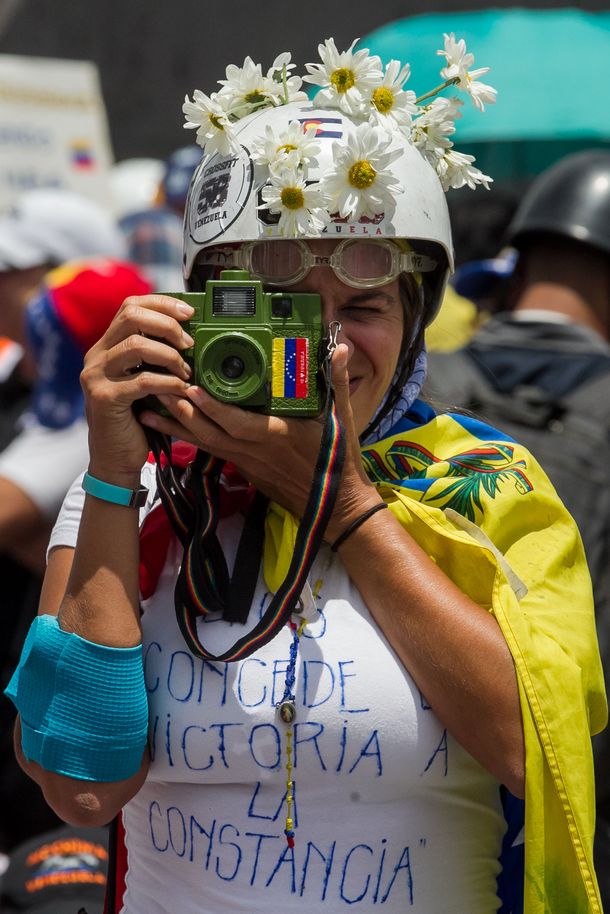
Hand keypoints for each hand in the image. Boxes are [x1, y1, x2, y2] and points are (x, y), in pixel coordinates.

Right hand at [80, 294, 194, 480]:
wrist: (116, 459)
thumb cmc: (137, 420)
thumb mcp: (145, 381)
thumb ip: (156, 358)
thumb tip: (191, 336)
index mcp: (106, 347)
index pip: (130, 306)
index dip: (162, 303)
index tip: (189, 312)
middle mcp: (96, 356)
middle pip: (131, 316)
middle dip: (168, 325)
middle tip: (189, 344)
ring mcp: (96, 376)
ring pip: (137, 346)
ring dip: (171, 356)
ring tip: (186, 372)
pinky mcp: (104, 398)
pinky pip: (143, 380)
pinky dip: (169, 383)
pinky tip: (182, 390)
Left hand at [138, 343, 381, 540]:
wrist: (335, 507)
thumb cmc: (338, 462)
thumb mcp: (341, 420)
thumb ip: (337, 382)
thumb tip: (341, 348)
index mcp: (276, 436)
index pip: (237, 422)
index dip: (213, 408)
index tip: (191, 389)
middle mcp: (254, 451)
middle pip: (209, 433)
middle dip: (179, 413)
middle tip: (154, 390)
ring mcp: (247, 463)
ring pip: (204, 445)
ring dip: (176, 428)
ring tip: (147, 411)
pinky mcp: (245, 469)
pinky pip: (212, 452)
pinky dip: (192, 439)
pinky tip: (173, 428)